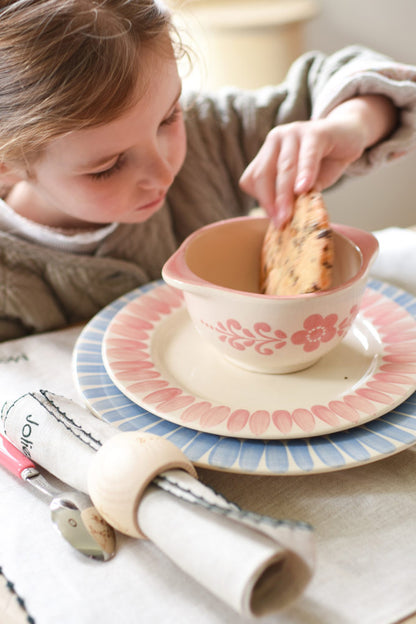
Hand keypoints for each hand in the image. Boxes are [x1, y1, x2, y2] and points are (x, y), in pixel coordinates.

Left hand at [239, 95, 396, 226]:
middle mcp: (276, 139)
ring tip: (288, 215)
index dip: (261, 201)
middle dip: (270, 201)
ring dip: (285, 194)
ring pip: (284, 167)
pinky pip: (308, 156)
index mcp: (267, 152)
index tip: (274, 221)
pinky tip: (304, 189)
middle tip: (280, 223)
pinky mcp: (315, 132)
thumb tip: (283, 219)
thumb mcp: (305, 183)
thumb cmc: (324, 162)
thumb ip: (294, 196)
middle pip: (264, 174)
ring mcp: (293, 132)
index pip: (252, 178)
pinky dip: (305, 174)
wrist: (350, 136)